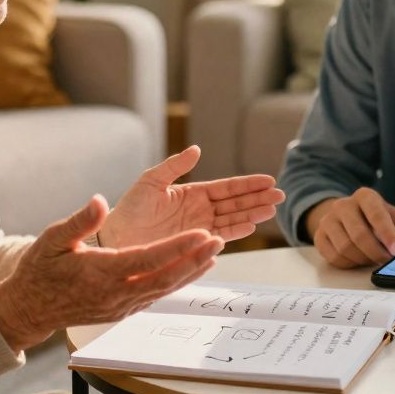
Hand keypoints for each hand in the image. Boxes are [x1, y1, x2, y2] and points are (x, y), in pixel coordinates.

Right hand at [0, 195, 222, 351]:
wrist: (30, 308)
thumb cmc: (40, 270)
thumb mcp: (52, 239)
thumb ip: (79, 221)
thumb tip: (99, 202)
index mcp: (101, 272)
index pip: (148, 259)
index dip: (177, 247)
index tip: (201, 233)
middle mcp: (116, 293)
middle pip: (165, 277)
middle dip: (195, 259)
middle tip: (219, 240)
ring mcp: (121, 305)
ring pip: (165, 288)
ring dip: (192, 270)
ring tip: (215, 251)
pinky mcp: (123, 310)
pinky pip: (157, 295)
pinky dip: (179, 281)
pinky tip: (193, 269)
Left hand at [98, 145, 284, 248]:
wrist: (115, 239)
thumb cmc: (129, 209)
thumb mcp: (151, 181)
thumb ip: (175, 166)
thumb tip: (197, 149)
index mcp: (192, 193)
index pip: (227, 188)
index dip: (248, 184)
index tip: (268, 180)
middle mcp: (200, 211)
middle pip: (235, 204)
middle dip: (258, 199)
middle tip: (279, 196)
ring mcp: (198, 229)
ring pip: (232, 220)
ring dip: (252, 215)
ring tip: (271, 210)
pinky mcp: (194, 245)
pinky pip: (220, 237)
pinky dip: (235, 232)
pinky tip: (250, 227)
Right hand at [304, 187, 394, 268]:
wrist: (346, 216)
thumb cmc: (377, 219)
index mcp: (365, 196)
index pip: (376, 214)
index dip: (388, 234)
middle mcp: (343, 205)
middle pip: (359, 235)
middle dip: (376, 252)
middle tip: (387, 261)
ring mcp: (327, 220)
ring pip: (345, 248)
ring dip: (363, 259)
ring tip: (373, 258)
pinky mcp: (319, 236)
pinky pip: (334, 257)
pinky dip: (349, 263)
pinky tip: (358, 259)